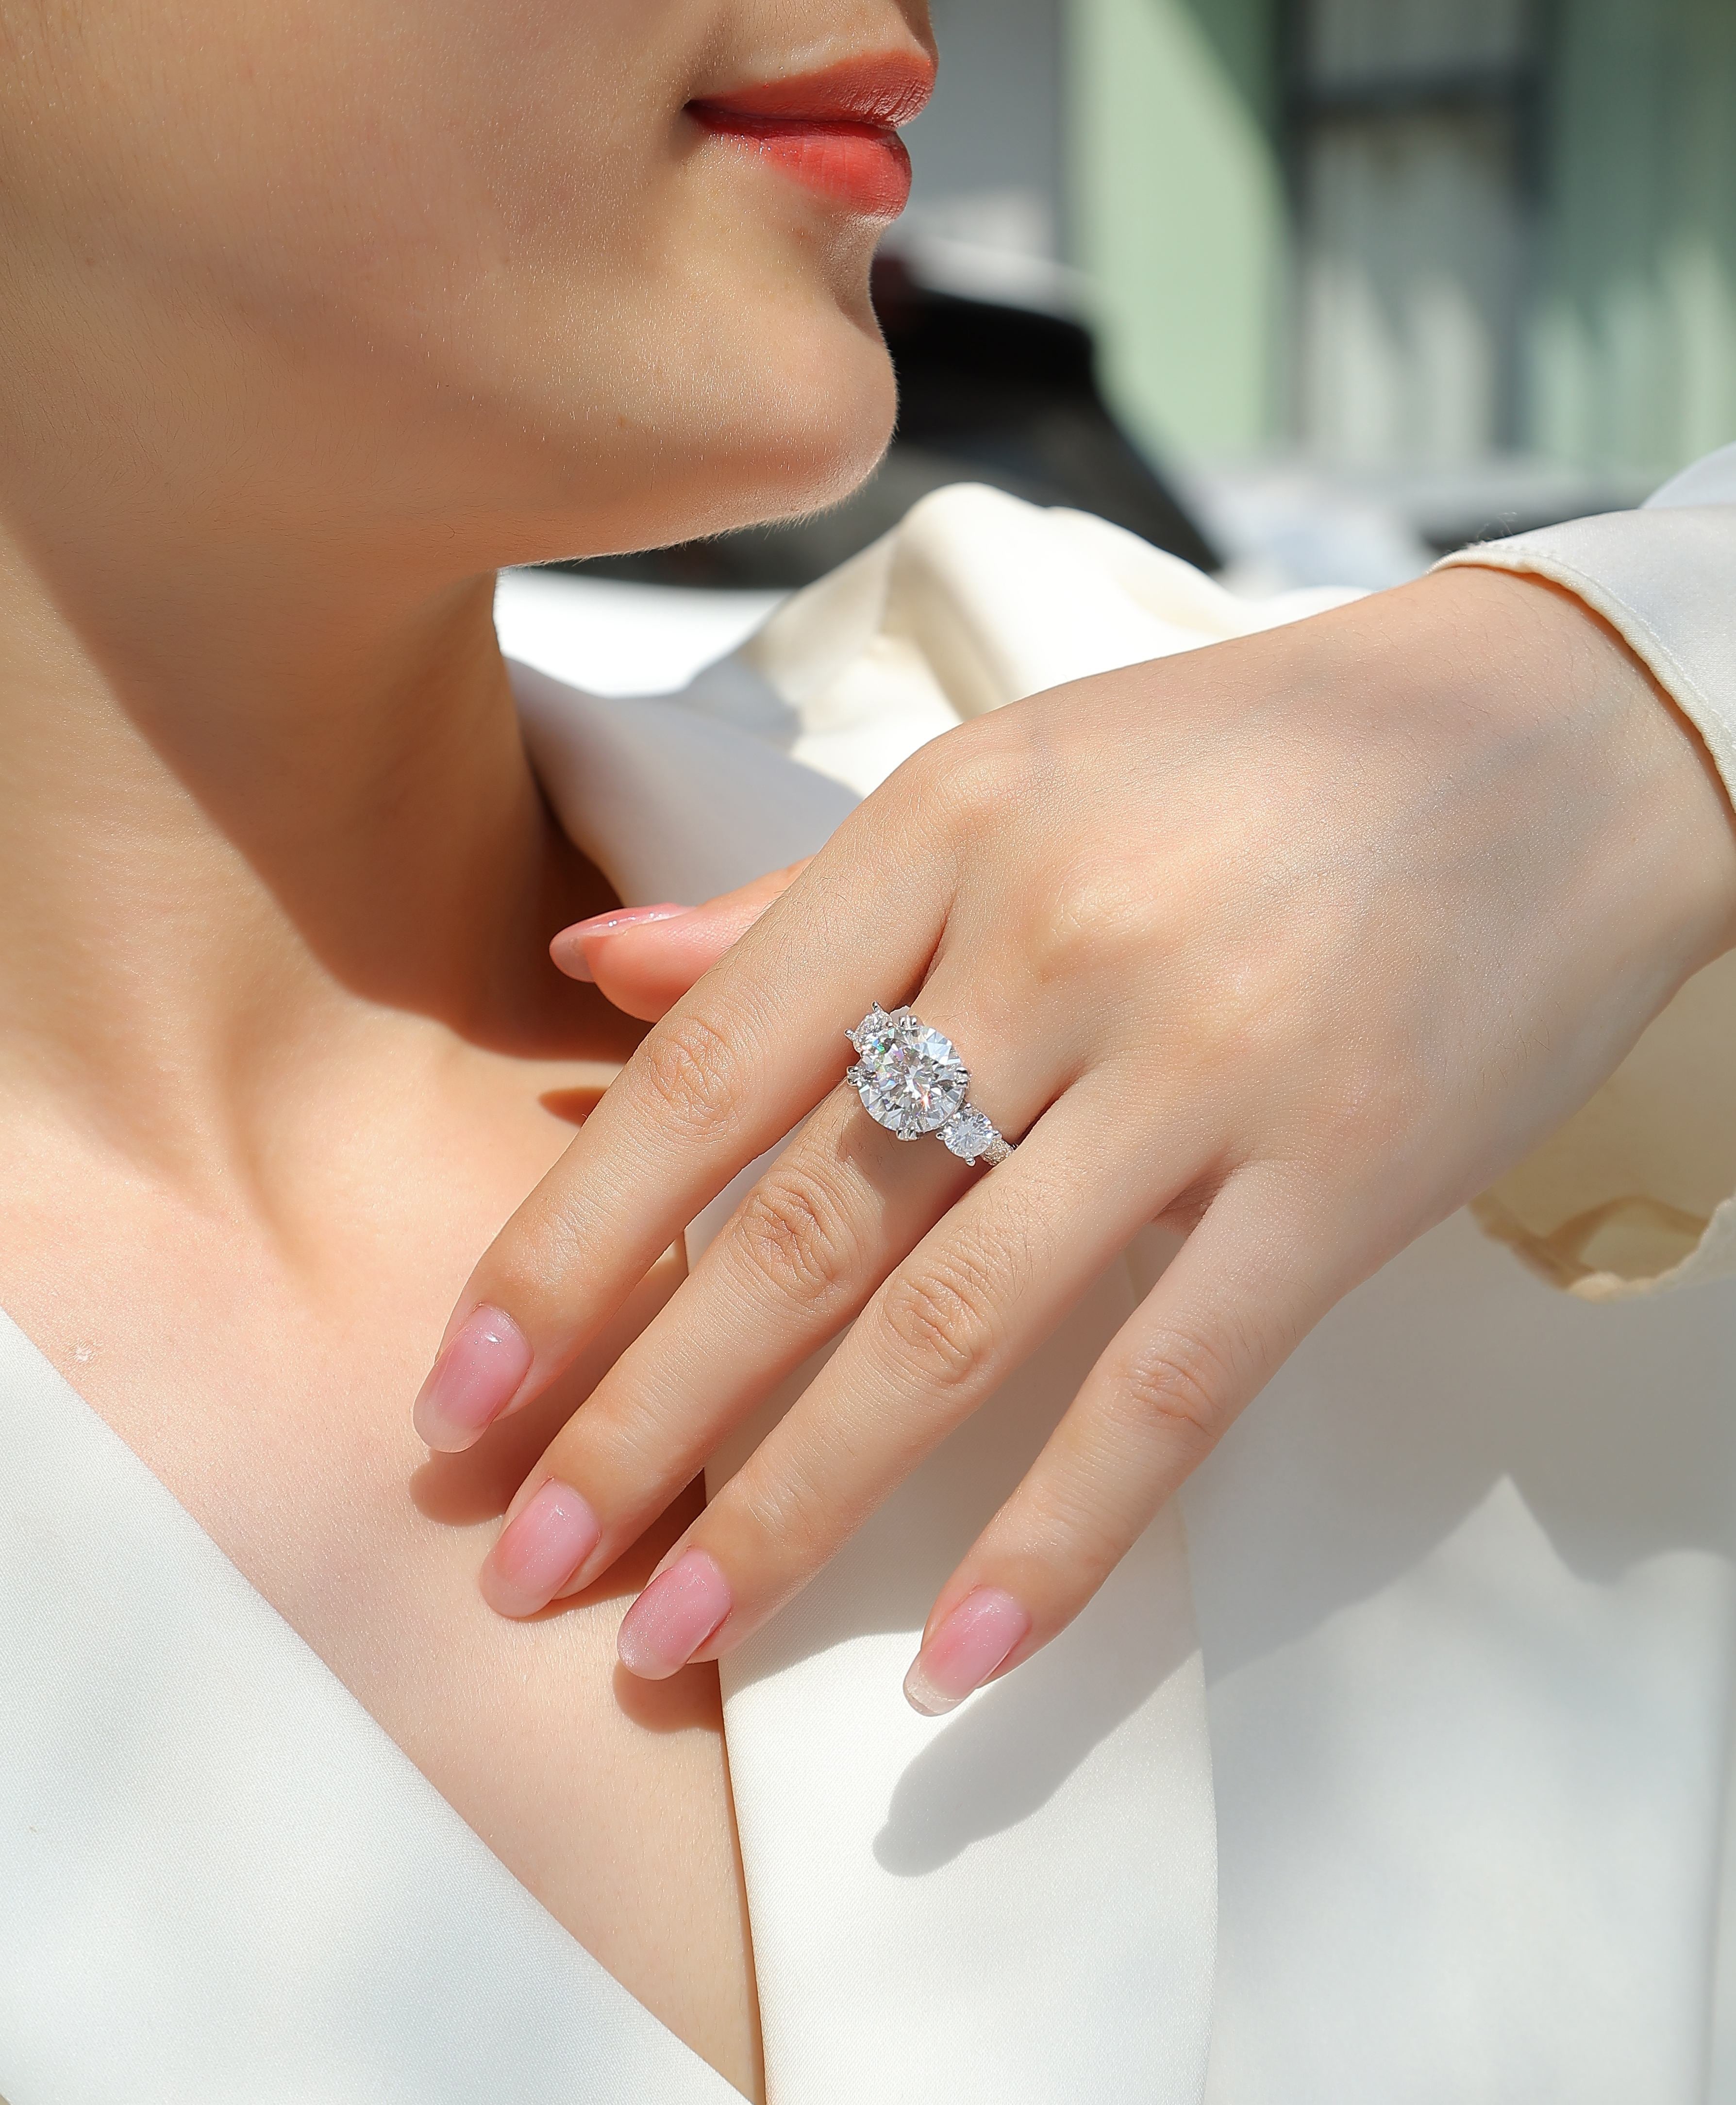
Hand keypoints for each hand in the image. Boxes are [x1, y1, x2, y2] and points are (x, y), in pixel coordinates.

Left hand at [414, 568, 1735, 1713]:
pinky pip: (1170, 1388)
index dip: (568, 1246)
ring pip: (954, 1326)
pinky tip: (956, 1656)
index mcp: (946, 833)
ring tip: (678, 1633)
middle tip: (522, 1567)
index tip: (462, 1389)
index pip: (708, 1071)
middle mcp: (1052, 946)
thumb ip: (794, 903)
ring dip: (799, 1503)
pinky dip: (1055, 1535)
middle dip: (639, 1419)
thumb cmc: (1253, 759)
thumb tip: (592, 970)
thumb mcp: (1008, 783)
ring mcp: (1202, 1066)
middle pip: (800, 1226)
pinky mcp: (1341, 1174)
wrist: (1558, 739)